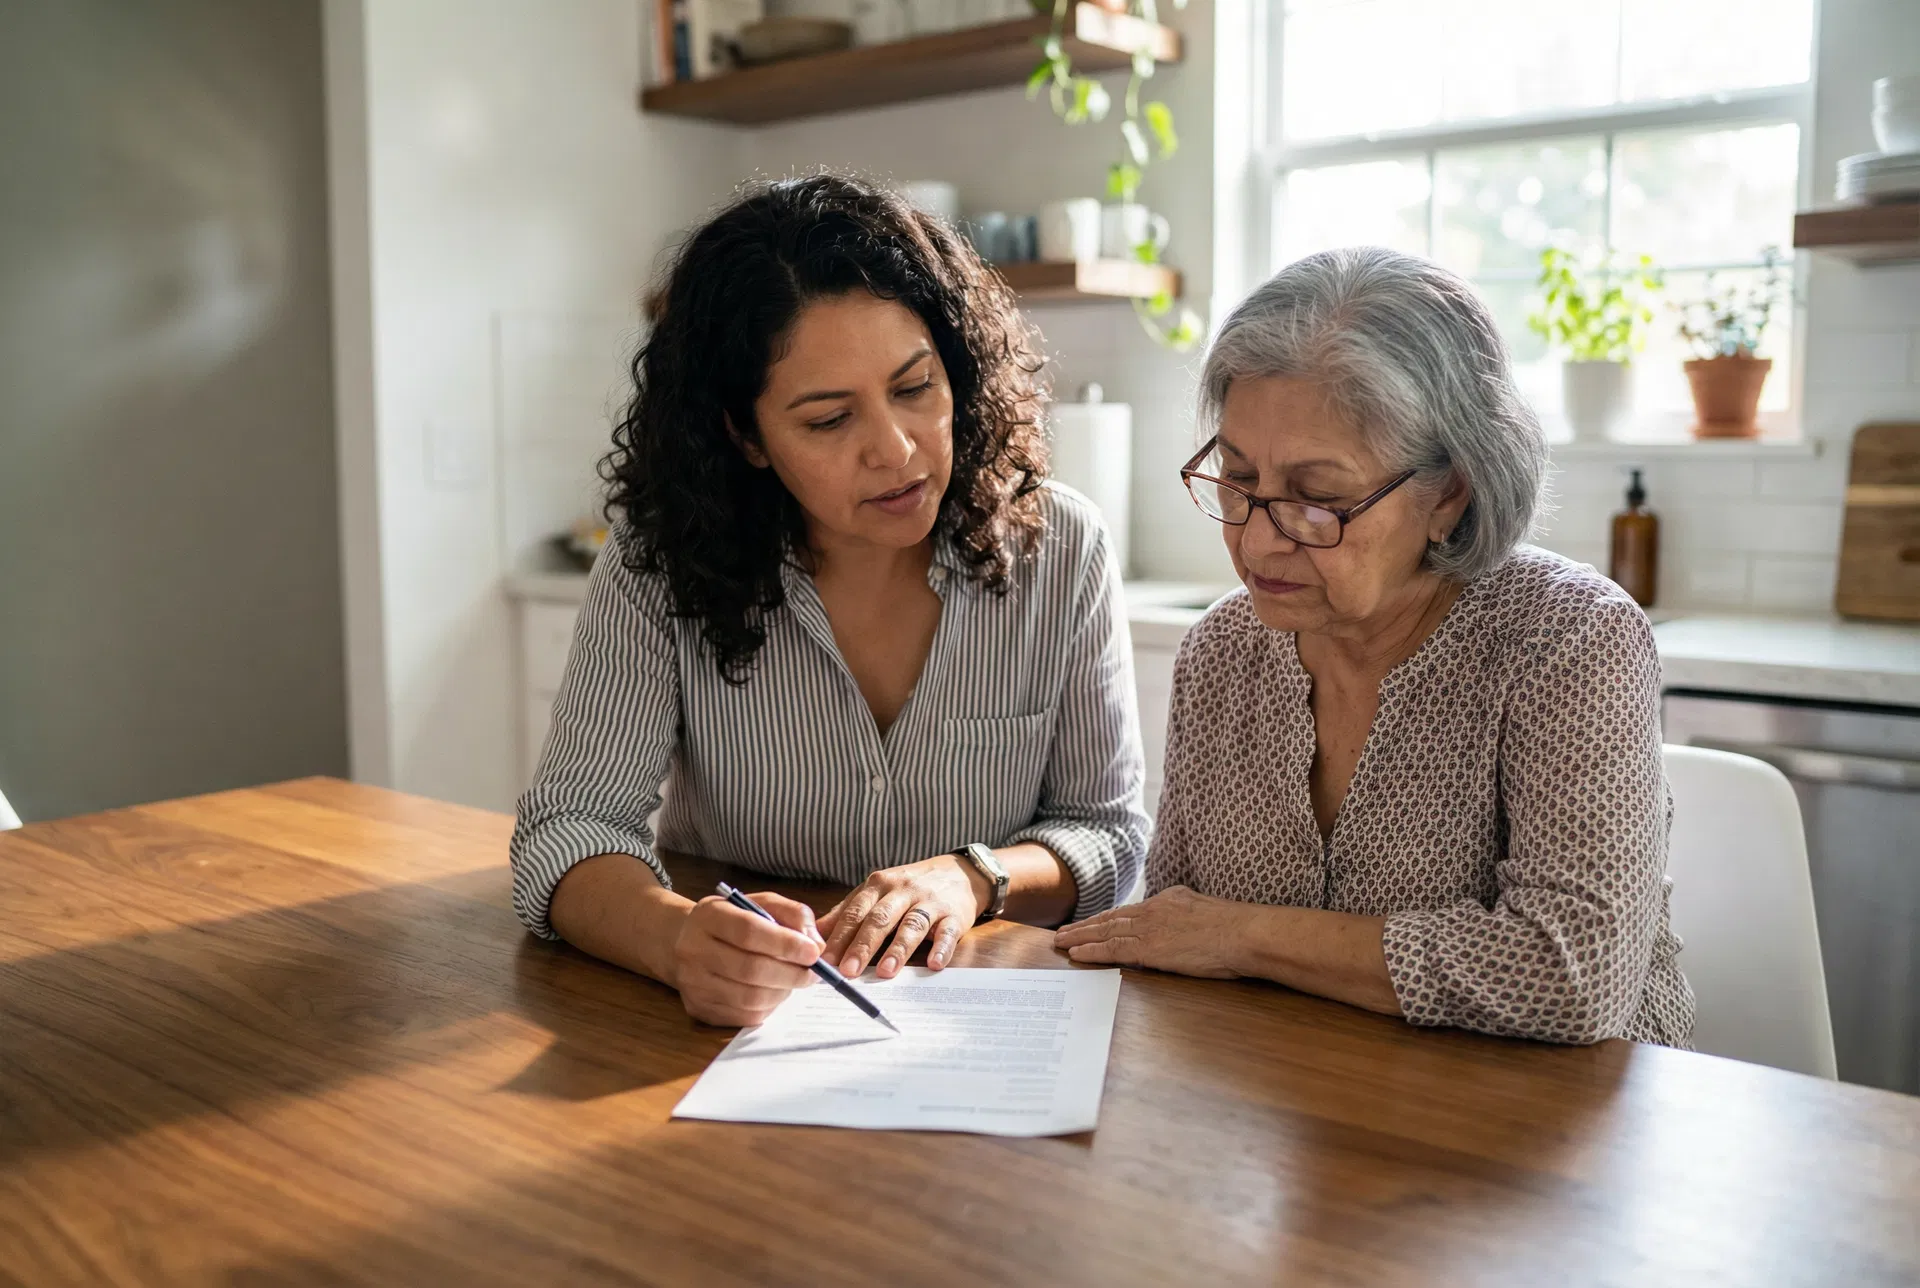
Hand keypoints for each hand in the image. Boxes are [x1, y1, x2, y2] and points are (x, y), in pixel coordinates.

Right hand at [671, 892, 821, 1026]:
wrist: (686, 942)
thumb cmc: (733, 921)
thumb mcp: (761, 903)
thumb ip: (792, 915)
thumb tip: (816, 945)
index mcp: (709, 915)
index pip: (749, 931)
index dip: (786, 944)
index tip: (813, 952)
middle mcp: (693, 949)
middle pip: (750, 969)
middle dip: (791, 974)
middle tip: (814, 973)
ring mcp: (693, 983)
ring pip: (749, 998)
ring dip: (783, 992)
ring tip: (794, 981)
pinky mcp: (699, 1009)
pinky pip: (744, 1017)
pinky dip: (769, 1007)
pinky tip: (774, 992)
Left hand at [820, 855, 987, 978]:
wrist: (958, 873)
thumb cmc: (908, 889)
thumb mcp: (875, 894)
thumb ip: (846, 914)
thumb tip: (811, 937)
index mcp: (878, 885)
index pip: (855, 912)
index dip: (839, 937)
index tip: (824, 961)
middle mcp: (903, 890)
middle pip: (880, 918)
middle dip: (863, 945)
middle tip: (848, 971)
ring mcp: (930, 901)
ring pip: (912, 924)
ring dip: (898, 948)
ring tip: (886, 971)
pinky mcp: (954, 914)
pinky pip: (947, 931)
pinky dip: (941, 947)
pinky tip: (934, 964)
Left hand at [1053, 885, 1245, 978]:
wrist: (1245, 933)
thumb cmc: (1237, 930)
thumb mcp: (1208, 914)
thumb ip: (1189, 918)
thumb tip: (1184, 929)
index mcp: (1169, 900)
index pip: (1131, 911)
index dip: (1108, 918)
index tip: (1093, 923)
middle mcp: (1155, 910)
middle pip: (1112, 918)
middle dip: (1086, 925)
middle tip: (1064, 931)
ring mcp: (1151, 928)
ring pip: (1106, 931)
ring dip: (1080, 937)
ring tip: (1061, 941)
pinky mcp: (1150, 948)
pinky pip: (1112, 949)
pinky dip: (1091, 951)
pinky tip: (1076, 954)